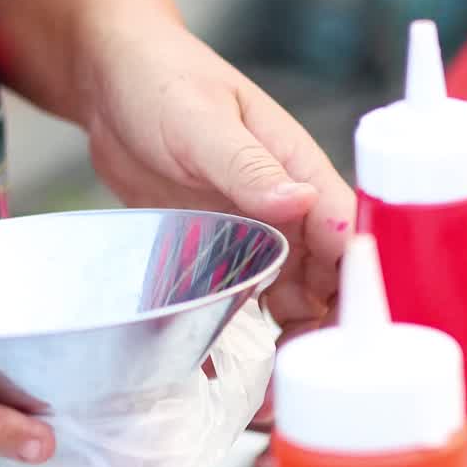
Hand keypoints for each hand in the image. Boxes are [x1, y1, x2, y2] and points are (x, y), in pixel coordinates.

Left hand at [80, 26, 354, 350]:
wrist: (109, 84)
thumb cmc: (162, 80)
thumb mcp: (202, 121)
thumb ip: (247, 164)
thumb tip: (301, 201)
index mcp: (296, 168)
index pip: (345, 231)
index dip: (356, 280)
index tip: (355, 329)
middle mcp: (281, 205)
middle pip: (323, 276)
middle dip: (324, 324)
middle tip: (306, 373)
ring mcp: (248, 230)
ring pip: (285, 295)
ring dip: (286, 337)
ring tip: (274, 385)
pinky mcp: (213, 248)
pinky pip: (234, 296)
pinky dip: (234, 329)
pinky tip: (224, 366)